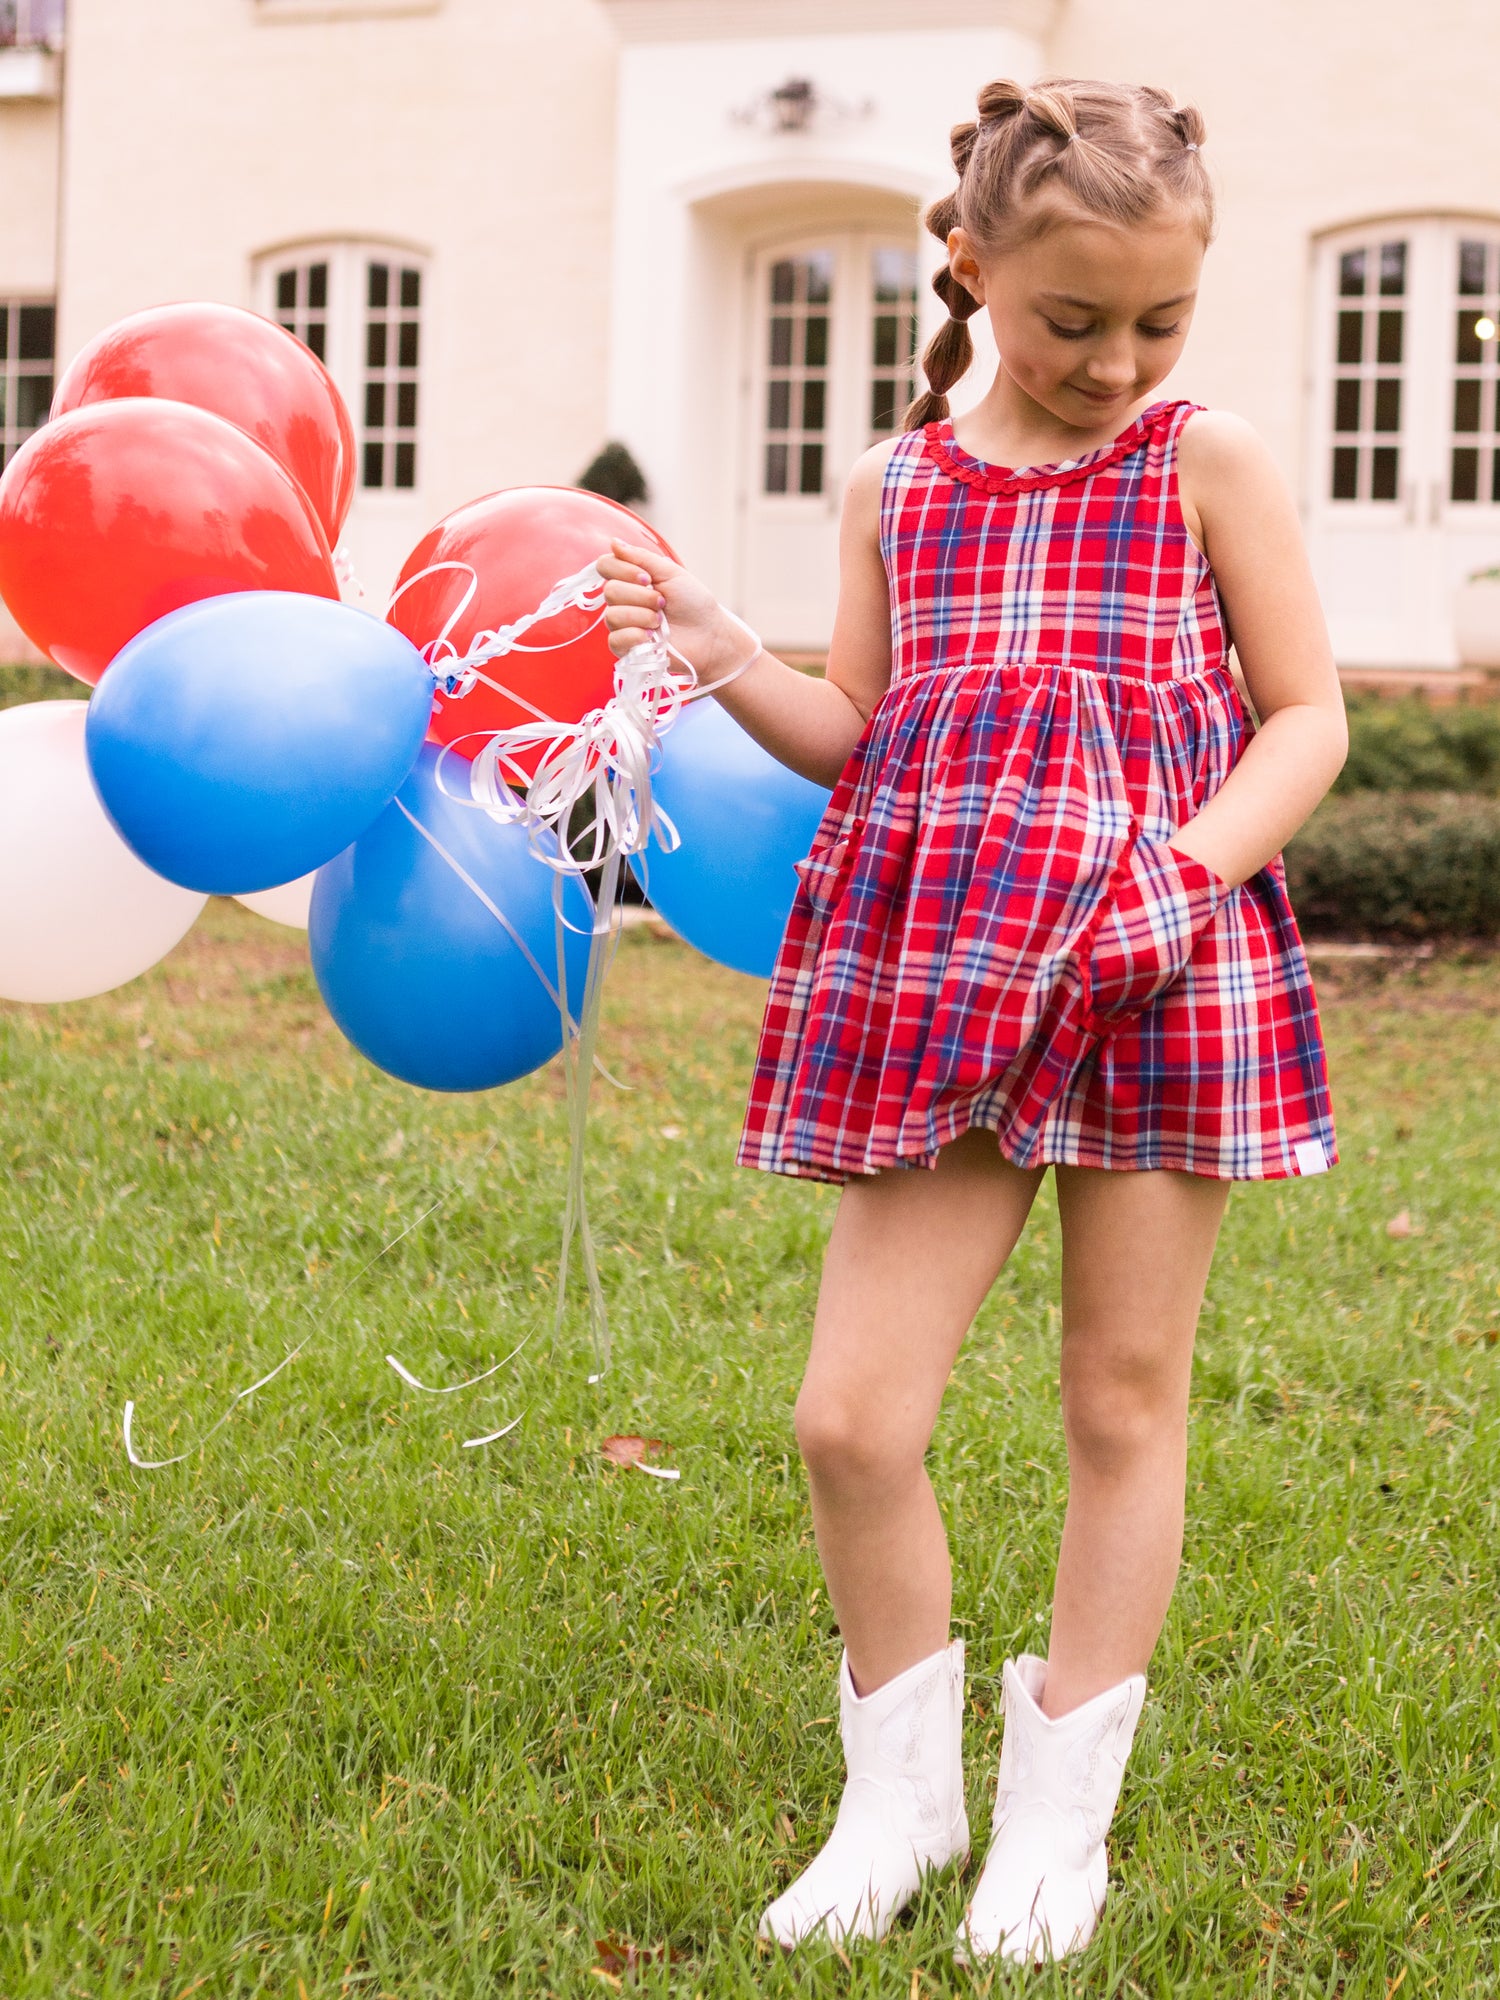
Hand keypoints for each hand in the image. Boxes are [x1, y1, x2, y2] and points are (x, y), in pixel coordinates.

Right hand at [597, 539, 756, 684]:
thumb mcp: (671, 572)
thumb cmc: (693, 603)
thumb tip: (613, 542)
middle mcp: (623, 600)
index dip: (623, 570)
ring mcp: (623, 625)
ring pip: (612, 616)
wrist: (708, 634)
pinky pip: (615, 640)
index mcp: (631, 579)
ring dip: (642, 616)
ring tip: (660, 622)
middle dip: (641, 596)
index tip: (648, 578)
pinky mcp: (626, 648)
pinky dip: (635, 636)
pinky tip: (651, 637)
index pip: (605, 565)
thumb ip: (641, 557)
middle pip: (610, 591)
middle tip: (662, 603)